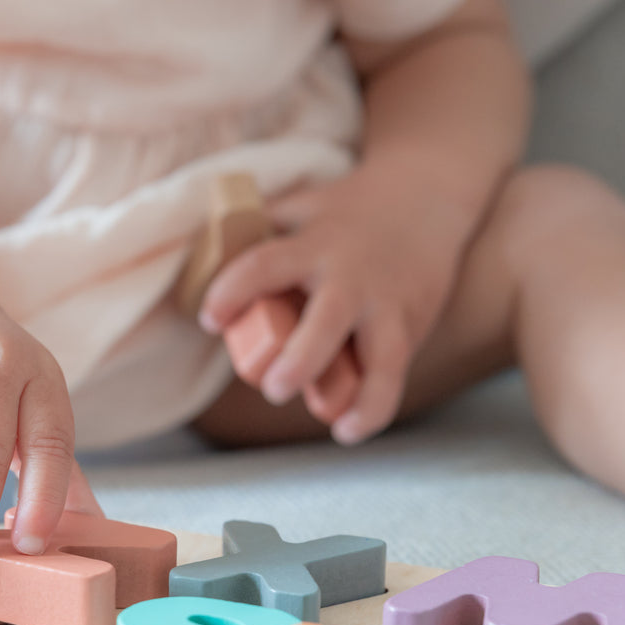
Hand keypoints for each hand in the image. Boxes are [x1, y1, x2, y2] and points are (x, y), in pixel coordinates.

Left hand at [199, 168, 472, 444]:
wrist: (428, 194)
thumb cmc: (345, 211)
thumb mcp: (298, 209)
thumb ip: (257, 234)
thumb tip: (196, 261)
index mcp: (313, 245)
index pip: (265, 267)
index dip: (233, 292)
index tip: (209, 319)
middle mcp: (351, 276)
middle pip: (326, 321)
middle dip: (300, 359)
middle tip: (272, 387)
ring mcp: (385, 303)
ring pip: (378, 354)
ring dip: (354, 392)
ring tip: (329, 421)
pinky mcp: (410, 324)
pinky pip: (394, 371)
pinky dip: (374, 406)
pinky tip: (348, 430)